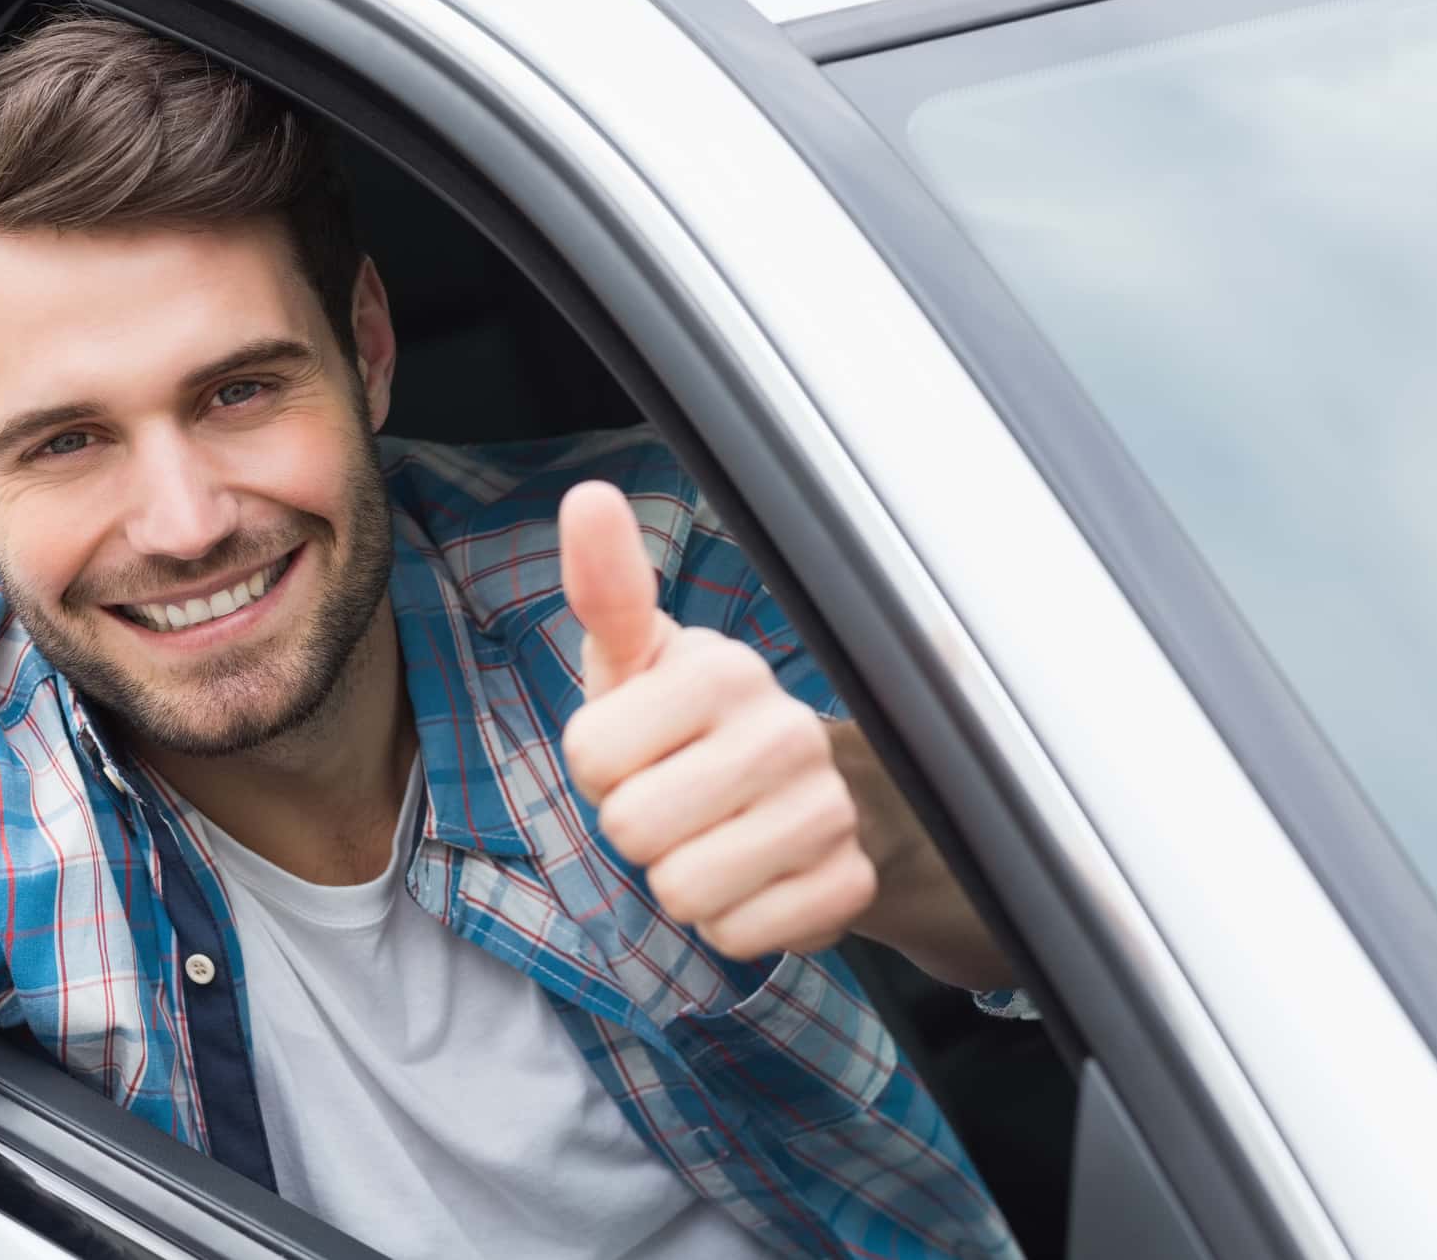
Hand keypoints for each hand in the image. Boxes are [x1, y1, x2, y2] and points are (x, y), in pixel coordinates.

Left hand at [558, 481, 874, 960]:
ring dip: (680, 879)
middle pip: (632, 830)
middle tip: (675, 799)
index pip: (591, 754)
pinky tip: (752, 877)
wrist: (806, 792)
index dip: (600, 765)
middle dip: (635, 828)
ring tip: (710, 837)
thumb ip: (607, 589)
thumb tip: (589, 499)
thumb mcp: (638, 660)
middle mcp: (786, 733)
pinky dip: (729, 921)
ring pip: (683, 891)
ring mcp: (826, 812)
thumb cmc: (690, 723)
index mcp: (724, 669)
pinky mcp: (848, 886)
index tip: (638, 747)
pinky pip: (735, 936)